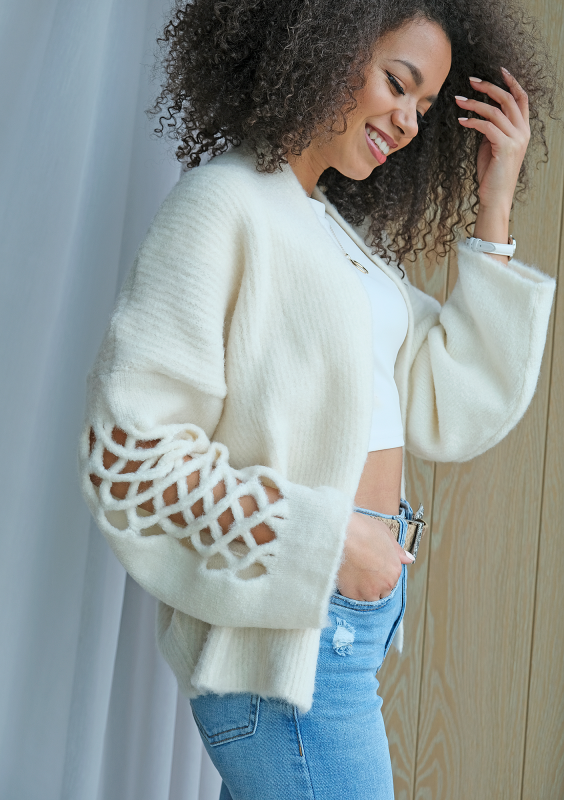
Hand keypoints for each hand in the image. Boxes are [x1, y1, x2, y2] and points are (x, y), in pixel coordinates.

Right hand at [337, 512, 413, 601]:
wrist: (339, 535)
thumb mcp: (384, 533)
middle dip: (374, 584)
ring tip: (354, 575)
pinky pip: (355, 599)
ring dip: (363, 590)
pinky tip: (347, 578)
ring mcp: (369, 591)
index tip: (372, 566)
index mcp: (394, 570)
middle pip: (382, 592)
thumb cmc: (360, 531)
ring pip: (369, 598)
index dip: (382, 573)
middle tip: (362, 570)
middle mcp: (385, 584)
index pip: (392, 580)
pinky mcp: (353, 595)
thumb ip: (397, 550)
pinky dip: (352, 592)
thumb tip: (408, 559)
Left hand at [455, 69, 529, 214]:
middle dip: (488, 87)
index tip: (499, 71)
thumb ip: (492, 129)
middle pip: (508, 99)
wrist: (495, 197)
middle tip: (470, 80)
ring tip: (459, 100)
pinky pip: (487, 126)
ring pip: (495, 111)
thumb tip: (481, 115)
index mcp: (523, 130)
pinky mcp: (505, 147)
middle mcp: (523, 132)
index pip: (521, 99)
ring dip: (474, 103)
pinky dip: (472, 121)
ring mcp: (516, 140)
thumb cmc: (492, 174)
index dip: (512, 83)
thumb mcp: (492, 146)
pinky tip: (461, 121)